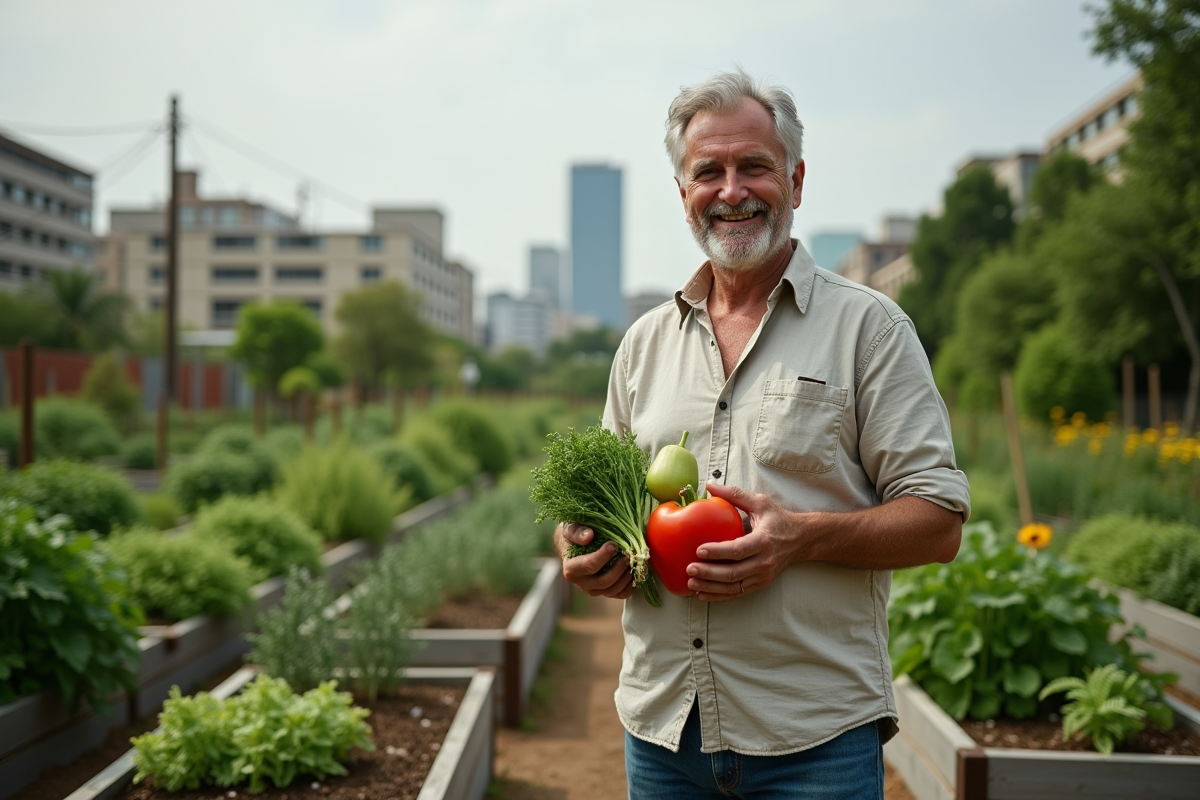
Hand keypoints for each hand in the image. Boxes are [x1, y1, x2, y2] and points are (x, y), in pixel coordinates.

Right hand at [554, 522, 634, 599]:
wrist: (574, 544)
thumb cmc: (574, 535)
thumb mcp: (571, 528)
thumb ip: (577, 532)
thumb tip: (588, 536)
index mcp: (571, 569)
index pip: (589, 566)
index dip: (603, 556)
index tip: (614, 545)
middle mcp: (582, 583)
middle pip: (603, 581)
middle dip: (618, 568)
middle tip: (627, 554)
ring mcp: (594, 589)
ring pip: (612, 589)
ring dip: (625, 576)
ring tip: (632, 561)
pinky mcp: (605, 591)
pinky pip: (620, 594)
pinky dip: (629, 585)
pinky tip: (633, 572)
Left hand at [684, 482, 803, 601]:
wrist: (802, 539)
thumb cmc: (779, 519)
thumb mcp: (760, 503)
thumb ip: (734, 495)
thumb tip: (709, 486)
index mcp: (764, 541)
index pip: (738, 550)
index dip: (718, 552)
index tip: (699, 550)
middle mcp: (764, 562)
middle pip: (734, 572)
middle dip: (709, 573)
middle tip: (690, 568)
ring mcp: (763, 576)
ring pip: (734, 587)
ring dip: (711, 587)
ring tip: (691, 583)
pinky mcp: (760, 584)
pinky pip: (737, 593)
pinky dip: (719, 595)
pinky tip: (703, 593)